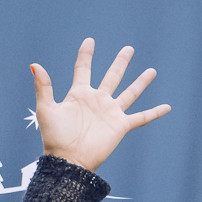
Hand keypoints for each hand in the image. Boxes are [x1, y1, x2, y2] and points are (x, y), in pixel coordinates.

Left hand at [31, 40, 169, 172]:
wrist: (68, 161)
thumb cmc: (55, 138)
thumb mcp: (46, 109)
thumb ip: (43, 87)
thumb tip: (34, 64)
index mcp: (79, 94)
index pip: (83, 69)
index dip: (86, 55)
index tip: (90, 41)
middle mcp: (97, 101)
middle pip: (112, 76)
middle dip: (120, 62)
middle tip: (128, 49)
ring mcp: (110, 113)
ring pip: (129, 93)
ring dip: (141, 82)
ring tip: (152, 71)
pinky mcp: (120, 126)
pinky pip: (141, 117)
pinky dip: (154, 112)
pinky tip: (167, 107)